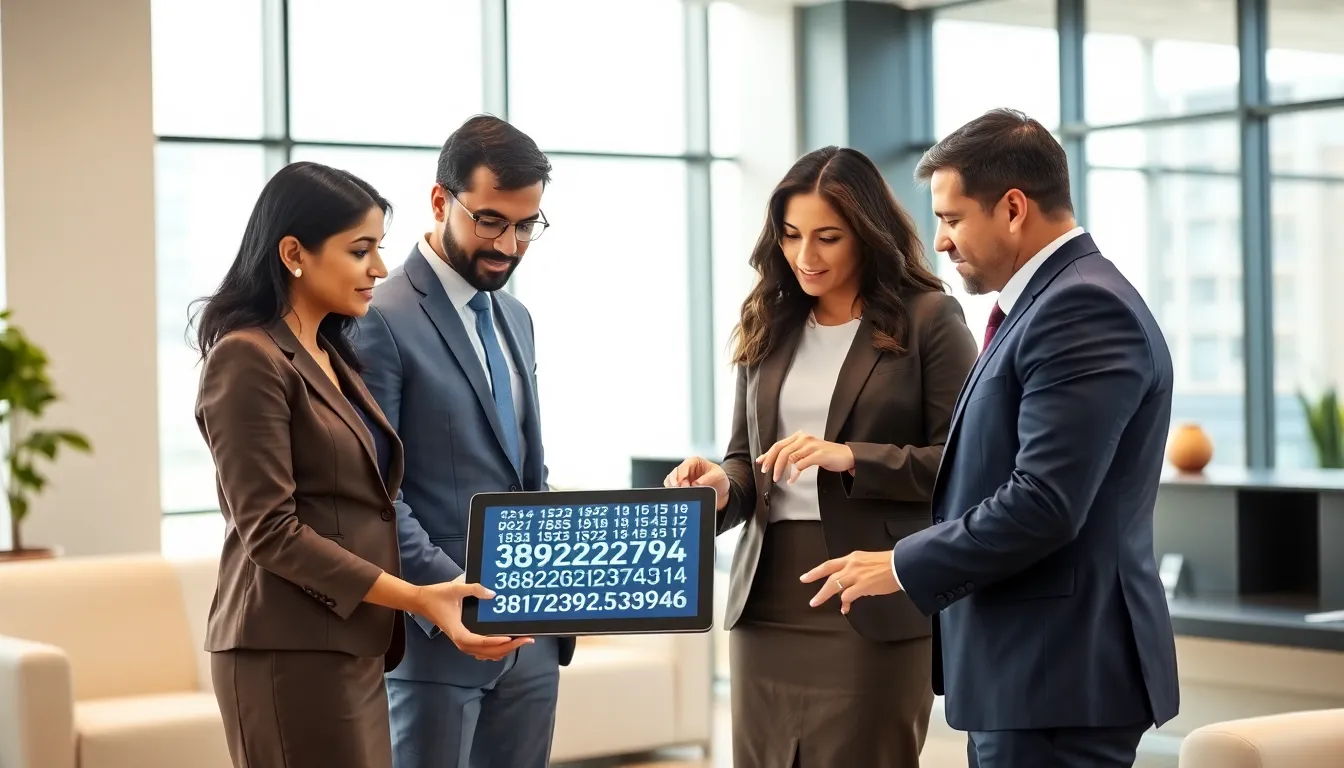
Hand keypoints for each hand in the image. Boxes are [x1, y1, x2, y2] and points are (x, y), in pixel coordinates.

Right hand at [416, 576, 532, 660]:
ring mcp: (463, 642)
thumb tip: (493, 593)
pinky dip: (495, 650)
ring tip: (520, 642)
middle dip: (508, 647)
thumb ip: (474, 589)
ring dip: (504, 650)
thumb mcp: (455, 588)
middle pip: (487, 652)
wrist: (421, 602)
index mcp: (458, 631)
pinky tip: (506, 644)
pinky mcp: (464, 640)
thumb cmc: (437, 596)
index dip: (494, 642)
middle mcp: (461, 641)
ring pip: (486, 654)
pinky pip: (482, 651)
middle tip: (527, 639)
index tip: (510, 638)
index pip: (479, 642)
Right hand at [664, 456, 729, 510]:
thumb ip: (707, 478)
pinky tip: (681, 498)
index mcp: (693, 462)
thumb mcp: (717, 475)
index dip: (681, 478)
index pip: (682, 468)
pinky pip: (672, 490)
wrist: (723, 491)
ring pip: (670, 482)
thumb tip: (696, 484)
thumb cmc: (719, 479)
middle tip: (681, 492)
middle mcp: (685, 469)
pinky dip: (675, 494)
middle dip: (675, 485)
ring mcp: (682, 479)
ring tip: (681, 496)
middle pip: (673, 475)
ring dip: (673, 490)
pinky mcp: (681, 488)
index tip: (684, 486)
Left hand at [757, 431, 854, 483]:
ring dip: (781, 469)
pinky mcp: (819, 454)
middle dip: (771, 461)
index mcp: (800, 438)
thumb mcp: (807, 452)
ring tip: (778, 478)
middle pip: (782, 449)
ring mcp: (812, 446)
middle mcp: (804, 439)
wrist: (847, 456)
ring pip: (790, 456)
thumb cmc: (826, 455)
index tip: (760, 462)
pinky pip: (801, 464)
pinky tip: (792, 479)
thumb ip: (793, 454)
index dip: (768, 454)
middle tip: (767, 472)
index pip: (779, 444)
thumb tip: (776, 462)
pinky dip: (794, 473)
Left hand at [799, 550, 901, 614]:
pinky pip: (848, 596)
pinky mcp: (862, 585)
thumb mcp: (869, 563)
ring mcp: (856, 575)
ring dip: (824, 595)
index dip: (816, 571)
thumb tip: (854, 587)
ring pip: (834, 586)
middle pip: (828, 575)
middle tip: (808, 592)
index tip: (806, 576)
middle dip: (816, 583)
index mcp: (853, 558)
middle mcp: (851, 565)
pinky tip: (845, 608)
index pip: (830, 564)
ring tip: (816, 602)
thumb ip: (858, 572)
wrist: (902, 565)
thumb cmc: (890, 565)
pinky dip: (845, 603)